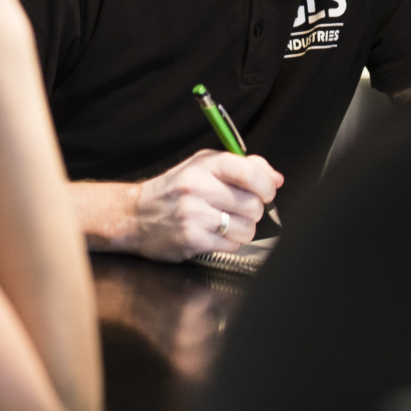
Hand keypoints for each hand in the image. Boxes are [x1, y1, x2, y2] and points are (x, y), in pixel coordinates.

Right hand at [125, 150, 282, 261]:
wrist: (134, 215)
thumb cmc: (174, 190)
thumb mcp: (203, 167)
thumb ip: (242, 167)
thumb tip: (276, 178)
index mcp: (205, 166)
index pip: (251, 173)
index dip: (267, 186)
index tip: (265, 192)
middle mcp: (198, 188)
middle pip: (254, 205)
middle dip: (253, 211)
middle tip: (238, 210)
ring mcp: (193, 215)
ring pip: (247, 228)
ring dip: (242, 229)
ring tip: (225, 223)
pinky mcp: (191, 240)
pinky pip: (231, 245)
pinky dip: (228, 242)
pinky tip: (213, 234)